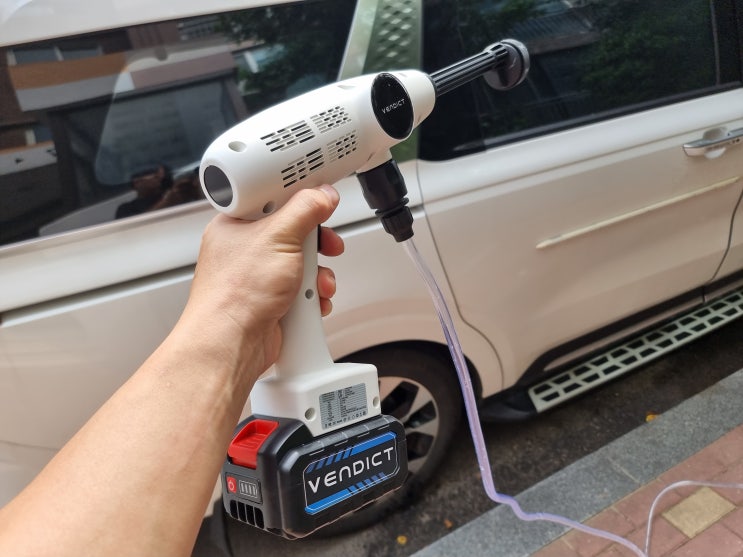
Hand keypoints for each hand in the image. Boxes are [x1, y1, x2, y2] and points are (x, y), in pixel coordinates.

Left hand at [183, 184, 342, 374]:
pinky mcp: (272, 301)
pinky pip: (302, 290)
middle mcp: (246, 251)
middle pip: (294, 234)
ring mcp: (259, 278)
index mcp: (237, 226)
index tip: (319, 201)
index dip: (299, 200)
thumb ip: (306, 210)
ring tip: (316, 282)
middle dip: (316, 244)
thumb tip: (322, 195)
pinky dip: (312, 296)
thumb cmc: (235, 294)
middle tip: (326, 244)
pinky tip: (311, 301)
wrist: (231, 344)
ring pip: (302, 264)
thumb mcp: (279, 237)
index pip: (274, 200)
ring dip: (317, 274)